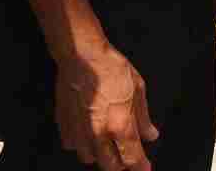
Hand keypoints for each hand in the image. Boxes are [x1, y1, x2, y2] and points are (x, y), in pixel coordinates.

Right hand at [56, 43, 157, 170]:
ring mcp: (79, 132)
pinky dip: (82, 143)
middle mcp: (99, 134)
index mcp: (120, 125)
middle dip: (121, 164)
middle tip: (127, 155)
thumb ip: (143, 117)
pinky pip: (72, 145)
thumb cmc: (112, 68)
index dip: (141, 167)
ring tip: (107, 142)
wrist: (82, 56)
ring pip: (90, 159)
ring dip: (100, 155)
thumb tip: (150, 135)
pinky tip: (88, 131)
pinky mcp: (65, 126)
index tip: (145, 169)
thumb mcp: (138, 89)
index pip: (133, 159)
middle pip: (110, 166)